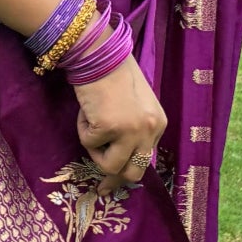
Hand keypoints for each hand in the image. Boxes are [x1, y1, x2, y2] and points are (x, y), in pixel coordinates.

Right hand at [72, 53, 166, 196]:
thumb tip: (119, 157)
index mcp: (158, 124)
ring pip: (111, 166)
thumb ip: (134, 129)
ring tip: (91, 127)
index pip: (145, 160)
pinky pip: (89, 144)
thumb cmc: (113, 75)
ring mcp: (131, 130)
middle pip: (134, 172)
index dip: (127, 170)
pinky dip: (82, 129)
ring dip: (95, 152)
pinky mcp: (110, 127)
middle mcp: (150, 130)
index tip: (110, 184)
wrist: (100, 55)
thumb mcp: (134, 106)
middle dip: (114, 178)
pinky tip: (86, 110)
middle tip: (101, 186)